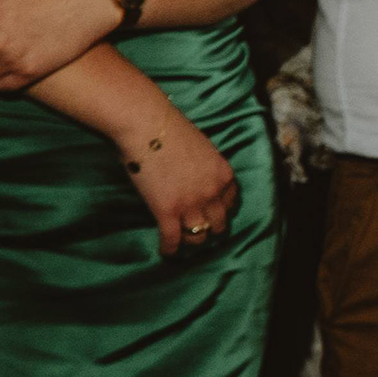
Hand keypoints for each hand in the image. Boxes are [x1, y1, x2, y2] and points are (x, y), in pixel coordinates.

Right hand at [119, 108, 243, 263]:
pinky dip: (170, 249)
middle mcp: (212, 192)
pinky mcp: (168, 211)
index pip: (230, 202)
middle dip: (210, 227)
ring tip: (182, 242)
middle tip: (199, 229)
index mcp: (223, 175)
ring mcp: (191, 204)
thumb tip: (193, 175)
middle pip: (218, 223)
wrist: (147, 124)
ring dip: (191, 240)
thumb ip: (203, 166)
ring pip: (199, 235)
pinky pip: (173, 239)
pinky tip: (166, 252)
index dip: (220, 209)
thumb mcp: (201, 147)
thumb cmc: (168, 128)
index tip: (211, 212)